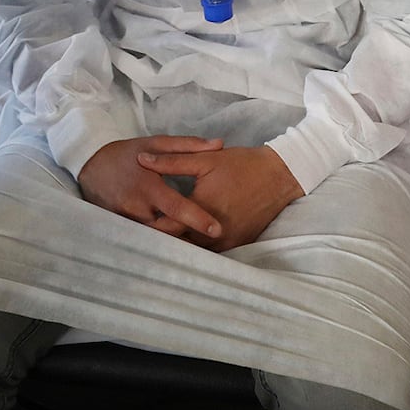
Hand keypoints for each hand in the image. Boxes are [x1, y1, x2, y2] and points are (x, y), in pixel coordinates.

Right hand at [77, 135, 225, 239]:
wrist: (90, 165)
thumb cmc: (126, 154)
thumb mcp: (155, 143)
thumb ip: (188, 145)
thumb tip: (219, 144)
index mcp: (149, 187)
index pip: (177, 208)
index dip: (198, 220)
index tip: (217, 230)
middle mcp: (137, 208)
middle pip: (169, 229)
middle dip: (188, 233)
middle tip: (211, 235)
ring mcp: (127, 221)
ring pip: (157, 235)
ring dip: (174, 236)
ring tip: (194, 237)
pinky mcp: (120, 228)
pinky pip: (144, 236)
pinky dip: (158, 236)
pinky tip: (170, 235)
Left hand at [132, 145, 301, 251]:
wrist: (279, 176)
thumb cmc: (241, 165)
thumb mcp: (205, 159)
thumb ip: (171, 162)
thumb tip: (141, 161)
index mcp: (201, 210)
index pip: (165, 228)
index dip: (146, 225)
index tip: (130, 220)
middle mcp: (213, 233)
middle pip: (177, 244)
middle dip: (160, 237)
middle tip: (139, 230)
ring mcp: (227, 242)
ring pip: (193, 250)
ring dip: (178, 244)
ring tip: (159, 235)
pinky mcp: (237, 244)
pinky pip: (210, 250)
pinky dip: (197, 245)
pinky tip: (187, 236)